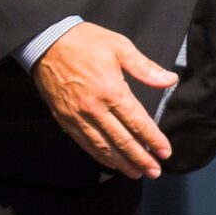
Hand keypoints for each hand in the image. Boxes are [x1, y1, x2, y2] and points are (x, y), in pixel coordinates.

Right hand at [31, 21, 178, 178]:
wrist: (45, 42)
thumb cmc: (84, 41)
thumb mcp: (120, 47)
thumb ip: (145, 68)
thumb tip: (170, 80)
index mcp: (111, 91)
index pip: (138, 122)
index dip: (154, 139)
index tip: (166, 152)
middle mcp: (94, 108)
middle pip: (122, 141)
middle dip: (140, 158)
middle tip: (155, 171)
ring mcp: (77, 116)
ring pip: (102, 147)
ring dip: (121, 163)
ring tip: (136, 172)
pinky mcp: (64, 119)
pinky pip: (84, 143)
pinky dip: (99, 156)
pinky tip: (110, 162)